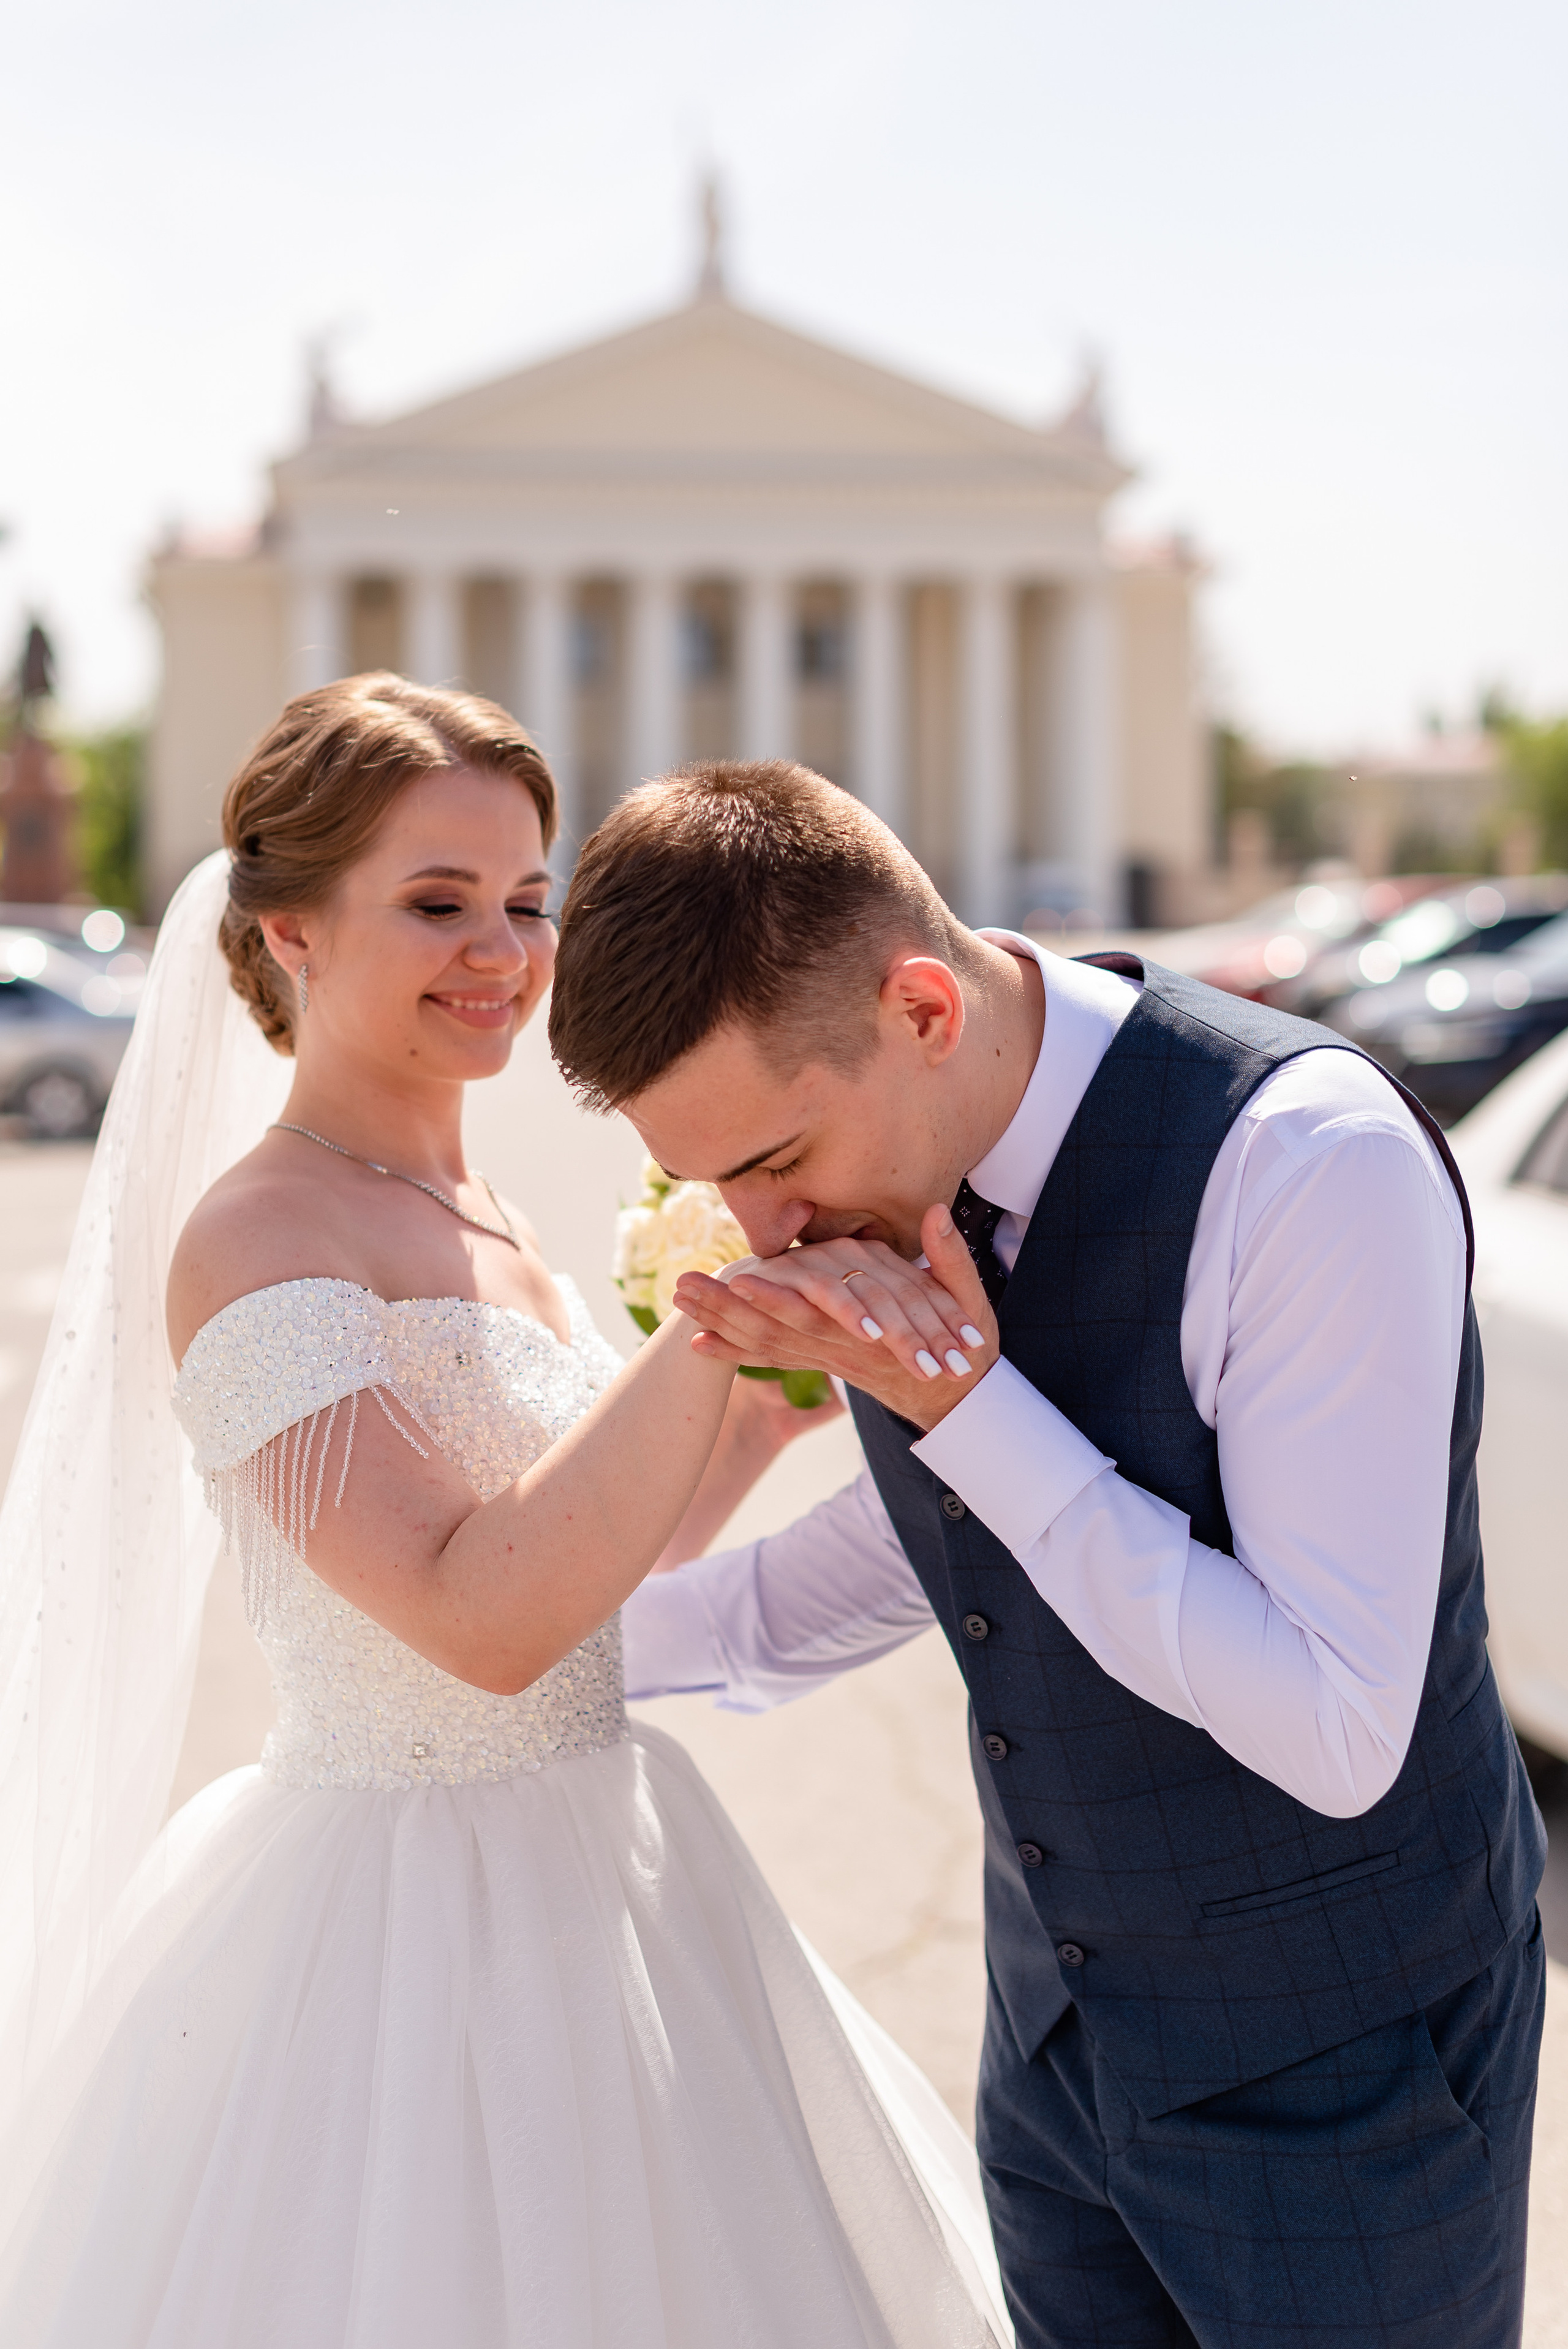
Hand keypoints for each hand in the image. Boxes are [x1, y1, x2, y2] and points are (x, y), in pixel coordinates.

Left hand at [672, 1205, 998, 1432]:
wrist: (959, 1397)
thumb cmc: (968, 1348)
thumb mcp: (972, 1303)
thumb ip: (953, 1259)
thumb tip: (937, 1212)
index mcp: (872, 1333)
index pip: (818, 1314)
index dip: (779, 1300)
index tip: (742, 1281)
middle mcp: (840, 1348)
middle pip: (774, 1329)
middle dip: (727, 1308)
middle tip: (682, 1288)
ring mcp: (827, 1357)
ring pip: (766, 1342)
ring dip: (720, 1322)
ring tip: (678, 1300)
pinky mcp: (821, 1362)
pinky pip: (772, 1359)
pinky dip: (736, 1351)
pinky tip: (698, 1342)